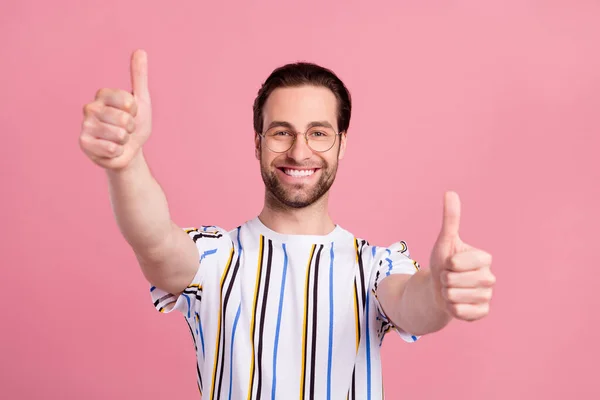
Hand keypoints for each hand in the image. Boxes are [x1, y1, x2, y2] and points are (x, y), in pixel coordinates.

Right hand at [79, 49, 151, 170]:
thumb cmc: (135, 125)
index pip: (127, 100)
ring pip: (118, 134)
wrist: (130, 152)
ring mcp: (85, 125)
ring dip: (124, 140)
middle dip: (131, 128)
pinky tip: (112, 150)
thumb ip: (139, 76)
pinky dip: (117, 151)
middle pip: (123, 118)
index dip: (135, 110)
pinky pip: (110, 148)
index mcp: (103, 94)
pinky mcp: (83, 143)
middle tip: (126, 129)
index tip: (132, 113)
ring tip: (119, 139)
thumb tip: (140, 50)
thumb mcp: (142, 101)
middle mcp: (90, 107)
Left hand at [429, 191, 494, 321]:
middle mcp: (490, 278)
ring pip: (456, 296)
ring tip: (450, 289)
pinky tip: (454, 303)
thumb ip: (450, 219)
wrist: (439, 290)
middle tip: (448, 278)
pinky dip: (451, 308)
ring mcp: (487, 296)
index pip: (459, 262)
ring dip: (446, 294)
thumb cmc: (443, 264)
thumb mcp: (444, 241)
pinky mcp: (482, 312)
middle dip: (444, 279)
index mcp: (485, 259)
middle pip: (455, 280)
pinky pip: (461, 312)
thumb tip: (450, 192)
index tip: (450, 263)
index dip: (448, 263)